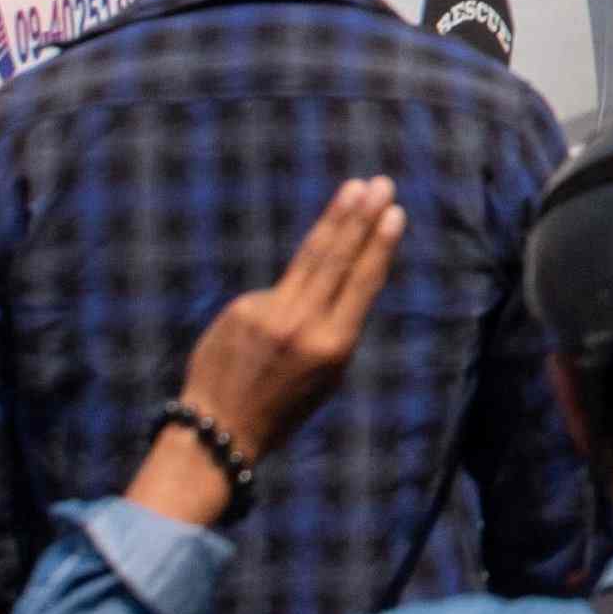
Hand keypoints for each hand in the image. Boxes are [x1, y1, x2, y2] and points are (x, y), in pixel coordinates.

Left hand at [163, 175, 403, 488]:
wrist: (218, 429)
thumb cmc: (283, 408)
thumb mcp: (328, 377)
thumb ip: (337, 327)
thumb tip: (345, 276)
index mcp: (332, 345)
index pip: (362, 282)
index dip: (379, 244)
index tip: (394, 212)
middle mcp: (302, 323)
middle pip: (337, 257)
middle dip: (360, 216)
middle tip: (379, 183)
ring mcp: (268, 312)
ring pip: (308, 257)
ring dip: (334, 219)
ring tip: (352, 188)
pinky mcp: (240, 308)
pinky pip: (275, 290)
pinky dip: (286, 290)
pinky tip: (278, 316)